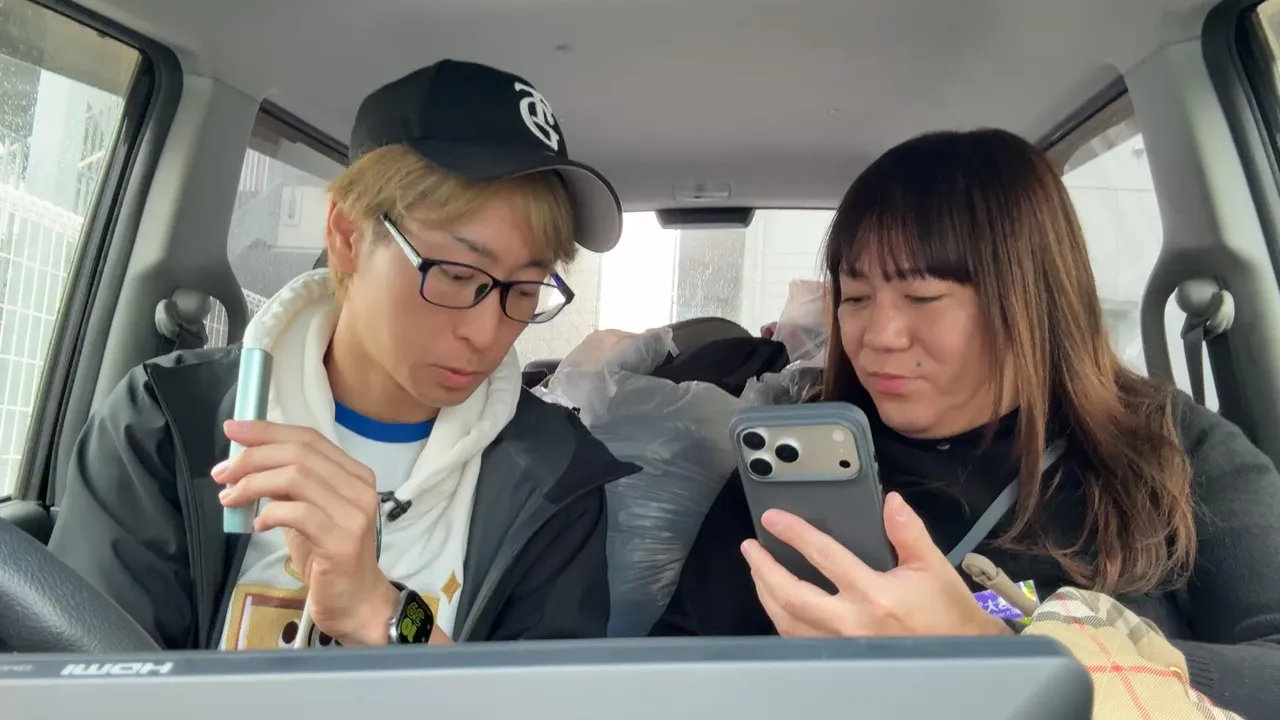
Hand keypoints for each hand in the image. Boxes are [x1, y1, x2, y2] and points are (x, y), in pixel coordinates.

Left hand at [213, 420, 399, 645]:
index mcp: (354, 474)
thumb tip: (248, 463)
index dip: (268, 430)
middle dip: (253, 457)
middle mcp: (360, 488)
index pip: (309, 438)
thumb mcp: (306, 513)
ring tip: (230, 499)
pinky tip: (257, 526)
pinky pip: (297, 513)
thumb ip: (288, 487)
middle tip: (221, 472)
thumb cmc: (328, 558)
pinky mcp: (341, 541)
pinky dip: (269, 514)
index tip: (232, 429)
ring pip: (296, 477)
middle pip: (300, 453)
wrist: (354, 601)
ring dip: (253, 484)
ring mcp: (354, 513)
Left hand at [742, 492, 1009, 637]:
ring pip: (788, 621)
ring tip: (758, 571)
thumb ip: (908, 532)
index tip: (774, 519)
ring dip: (766, 593)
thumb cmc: (946, 614)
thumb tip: (890, 503)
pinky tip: (777, 603)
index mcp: (875, 595)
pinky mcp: (839, 658)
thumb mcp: (933, 567)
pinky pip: (798, 639)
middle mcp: (852, 623)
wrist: (959, 654)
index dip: (794, 534)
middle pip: (791, 595)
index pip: (824, 556)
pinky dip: (781, 618)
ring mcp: (842, 645)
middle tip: (751, 549)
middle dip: (764, 569)